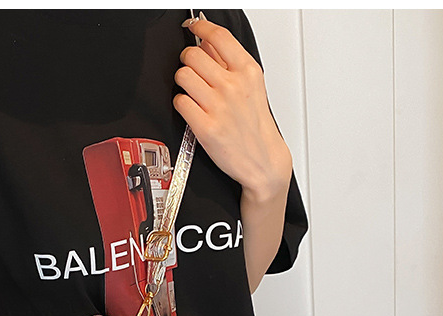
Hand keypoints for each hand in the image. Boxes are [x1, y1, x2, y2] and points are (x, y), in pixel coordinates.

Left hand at [174, 15, 291, 200]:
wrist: (262, 161)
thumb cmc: (255, 127)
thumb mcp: (252, 88)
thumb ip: (230, 64)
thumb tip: (207, 44)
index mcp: (247, 71)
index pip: (218, 37)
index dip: (200, 27)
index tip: (192, 26)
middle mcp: (233, 86)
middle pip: (192, 55)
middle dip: (187, 61)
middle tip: (192, 71)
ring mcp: (218, 106)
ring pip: (182, 76)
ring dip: (182, 82)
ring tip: (192, 92)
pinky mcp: (205, 127)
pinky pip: (180, 102)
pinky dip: (181, 104)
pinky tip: (191, 110)